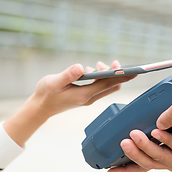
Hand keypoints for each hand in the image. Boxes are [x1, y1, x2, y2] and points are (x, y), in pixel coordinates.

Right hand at [4, 60, 135, 146]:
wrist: (40, 108)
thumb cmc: (45, 95)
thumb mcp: (54, 82)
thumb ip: (68, 75)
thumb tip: (81, 67)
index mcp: (84, 95)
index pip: (108, 84)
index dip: (121, 77)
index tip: (131, 70)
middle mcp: (89, 98)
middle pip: (112, 86)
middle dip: (118, 75)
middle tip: (114, 63)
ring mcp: (88, 98)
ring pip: (106, 86)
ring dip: (107, 75)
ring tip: (99, 65)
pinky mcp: (85, 96)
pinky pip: (99, 87)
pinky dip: (100, 77)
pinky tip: (91, 70)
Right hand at [107, 129, 171, 171]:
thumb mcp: (169, 128)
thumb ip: (155, 125)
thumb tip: (139, 114)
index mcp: (163, 157)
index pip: (141, 166)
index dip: (125, 170)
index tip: (110, 171)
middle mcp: (171, 162)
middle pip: (147, 163)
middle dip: (133, 154)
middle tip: (123, 142)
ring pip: (160, 157)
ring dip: (146, 147)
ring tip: (134, 135)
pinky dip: (166, 140)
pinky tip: (157, 132)